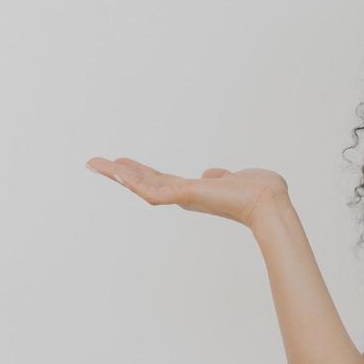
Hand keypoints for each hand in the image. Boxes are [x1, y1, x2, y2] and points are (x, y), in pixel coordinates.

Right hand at [85, 156, 289, 228]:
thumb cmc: (260, 191)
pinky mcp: (185, 195)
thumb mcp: (235, 179)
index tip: (121, 164)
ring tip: (95, 164)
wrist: (269, 201)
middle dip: (120, 174)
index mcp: (195, 191)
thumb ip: (222, 178)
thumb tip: (212, 175)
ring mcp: (183, 197)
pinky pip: (153, 190)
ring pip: (143, 187)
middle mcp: (185, 196)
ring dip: (118, 175)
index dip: (140, 173)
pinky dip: (134, 181)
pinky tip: (116, 170)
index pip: (160, 181)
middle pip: (144, 183)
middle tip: (94, 162)